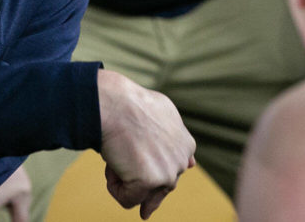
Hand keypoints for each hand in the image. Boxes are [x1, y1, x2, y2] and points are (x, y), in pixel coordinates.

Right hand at [97, 69, 195, 218]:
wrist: (117, 104)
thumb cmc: (133, 105)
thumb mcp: (165, 117)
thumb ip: (178, 140)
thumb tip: (193, 164)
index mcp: (186, 146)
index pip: (170, 170)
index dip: (149, 166)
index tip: (138, 158)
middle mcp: (181, 161)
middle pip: (158, 185)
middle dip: (140, 179)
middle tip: (125, 158)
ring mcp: (168, 173)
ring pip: (143, 194)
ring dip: (124, 179)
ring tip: (117, 154)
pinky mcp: (150, 182)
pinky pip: (127, 199)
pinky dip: (114, 187)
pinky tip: (111, 166)